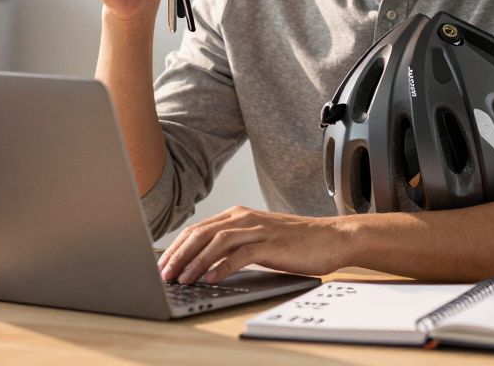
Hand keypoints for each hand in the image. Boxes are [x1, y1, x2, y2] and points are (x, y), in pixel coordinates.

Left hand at [157, 206, 350, 284]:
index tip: (163, 266)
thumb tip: (202, 264)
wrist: (330, 238)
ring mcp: (257, 229)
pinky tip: (210, 279)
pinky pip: (240, 254)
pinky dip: (222, 267)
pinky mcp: (271, 244)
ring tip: (183, 279)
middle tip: (165, 275)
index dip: (176, 248)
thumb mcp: (257, 239)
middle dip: (179, 255)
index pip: (197, 229)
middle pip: (201, 234)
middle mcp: (243, 218)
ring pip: (217, 242)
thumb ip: (232, 245)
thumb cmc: (294, 243)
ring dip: (196, 262)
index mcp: (237, 215)